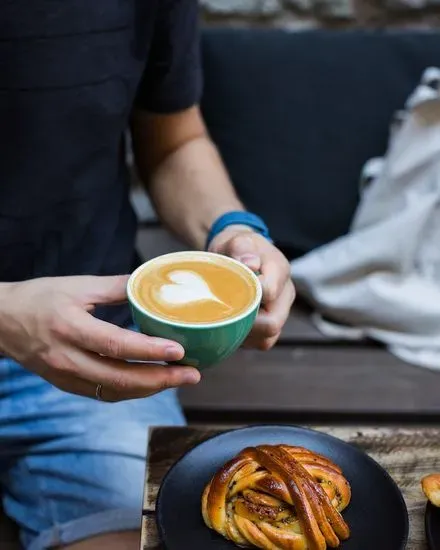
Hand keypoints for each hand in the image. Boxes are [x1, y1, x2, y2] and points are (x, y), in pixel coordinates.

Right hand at [0, 276, 199, 400]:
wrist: (2, 321)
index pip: (115, 345)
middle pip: (120, 378)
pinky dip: (131, 390)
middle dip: (160, 379)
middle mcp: (67, 358)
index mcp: (70, 328)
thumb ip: (116, 286)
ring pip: (114, 391)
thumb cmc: (39, 298)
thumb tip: (149, 282)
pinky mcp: (67, 384)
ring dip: (150, 388)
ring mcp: (66, 375)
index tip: (179, 351)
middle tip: (192, 374)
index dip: (149, 350)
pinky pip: (103, 393)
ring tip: (179, 379)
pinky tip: (152, 382)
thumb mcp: (77, 286)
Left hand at [209, 226, 294, 349]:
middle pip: (273, 323)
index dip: (247, 297)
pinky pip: (261, 342)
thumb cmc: (238, 247)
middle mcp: (285, 295)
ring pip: (267, 338)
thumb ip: (242, 248)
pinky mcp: (271, 325)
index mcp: (280, 270)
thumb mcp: (237, 240)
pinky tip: (230, 326)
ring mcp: (280, 312)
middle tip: (223, 314)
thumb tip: (249, 263)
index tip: (225, 293)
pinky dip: (245, 339)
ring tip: (225, 321)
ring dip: (245, 334)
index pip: (269, 292)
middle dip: (246, 322)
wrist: (241, 254)